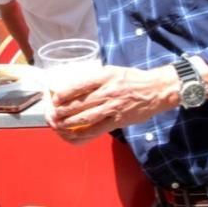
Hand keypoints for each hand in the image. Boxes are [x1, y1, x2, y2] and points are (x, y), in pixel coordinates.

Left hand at [45, 65, 176, 142]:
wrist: (156, 90)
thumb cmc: (133, 79)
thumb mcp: (112, 71)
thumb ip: (95, 78)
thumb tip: (75, 86)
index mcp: (104, 77)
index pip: (78, 86)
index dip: (63, 94)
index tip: (53, 98)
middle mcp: (107, 92)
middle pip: (78, 104)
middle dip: (61, 111)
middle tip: (50, 114)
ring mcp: (112, 108)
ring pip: (84, 118)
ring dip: (67, 124)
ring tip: (57, 125)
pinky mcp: (118, 121)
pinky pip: (96, 130)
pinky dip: (82, 135)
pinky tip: (72, 136)